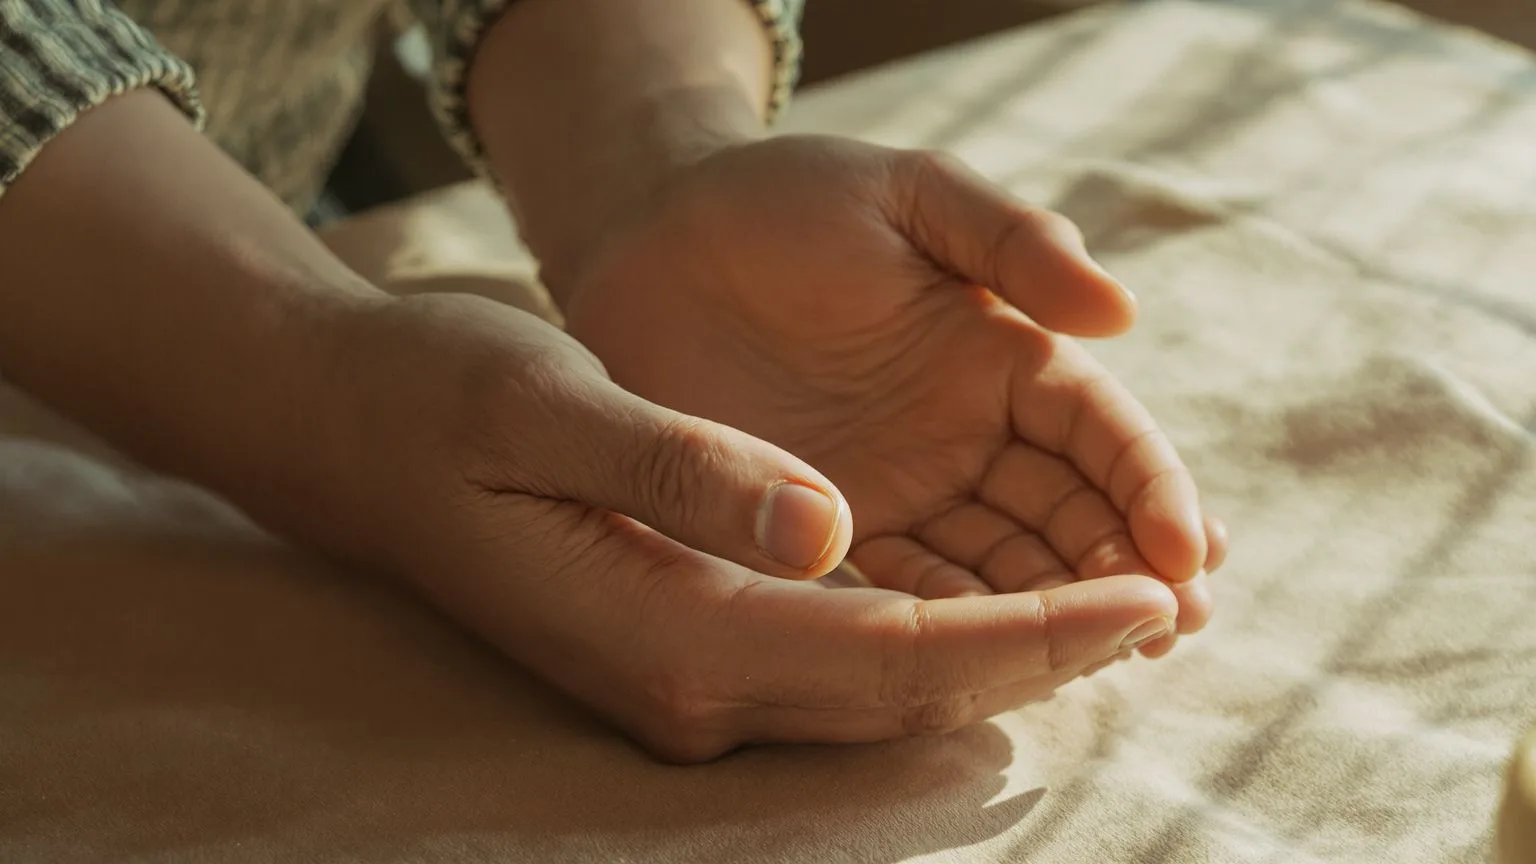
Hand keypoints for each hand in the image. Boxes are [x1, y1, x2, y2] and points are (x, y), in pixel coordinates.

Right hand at [298, 292, 1180, 760]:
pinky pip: (839, 668)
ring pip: (880, 691)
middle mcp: (689, 687)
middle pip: (906, 694)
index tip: (1143, 598)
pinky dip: (931, 642)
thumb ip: (685, 469)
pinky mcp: (681, 652)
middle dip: (1041, 658)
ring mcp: (683, 683)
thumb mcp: (551, 405)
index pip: (895, 657)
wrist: (352, 438)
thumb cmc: (443, 404)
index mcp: (671, 632)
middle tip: (1165, 605)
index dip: (1030, 636)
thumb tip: (827, 528)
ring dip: (999, 656)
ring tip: (1109, 608)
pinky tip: (992, 605)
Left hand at [562, 136, 1227, 657]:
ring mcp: (900, 494)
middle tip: (1176, 627)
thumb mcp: (906, 191)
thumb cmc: (785, 199)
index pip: (1099, 432)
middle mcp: (965, 438)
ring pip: (999, 571)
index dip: (1150, 488)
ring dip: (1059, 619)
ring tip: (1118, 661)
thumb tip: (1120, 311)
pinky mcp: (823, 532)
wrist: (651, 238)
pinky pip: (899, 593)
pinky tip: (992, 668)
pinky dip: (951, 632)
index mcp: (1000, 356)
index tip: (1190, 551)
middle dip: (1127, 572)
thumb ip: (1008, 239)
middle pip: (1069, 517)